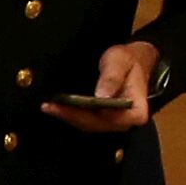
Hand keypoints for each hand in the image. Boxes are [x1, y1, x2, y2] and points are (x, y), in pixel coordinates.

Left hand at [38, 40, 161, 131]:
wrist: (129, 61)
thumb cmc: (128, 60)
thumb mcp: (120, 61)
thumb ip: (112, 77)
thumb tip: (101, 96)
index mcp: (137, 110)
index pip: (119, 119)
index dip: (97, 116)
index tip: (79, 106)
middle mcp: (124, 121)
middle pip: (98, 124)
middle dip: (73, 116)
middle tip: (51, 106)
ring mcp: (111, 121)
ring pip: (88, 124)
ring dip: (67, 116)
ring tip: (48, 106)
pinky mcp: (100, 118)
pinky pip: (83, 119)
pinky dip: (69, 114)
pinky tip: (54, 106)